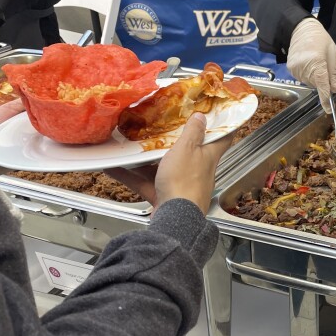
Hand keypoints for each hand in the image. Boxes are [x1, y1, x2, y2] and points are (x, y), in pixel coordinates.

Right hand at [107, 112, 232, 213]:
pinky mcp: (164, 197)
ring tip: (130, 146)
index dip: (221, 127)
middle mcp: (197, 171)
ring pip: (162, 168)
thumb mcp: (188, 149)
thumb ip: (193, 132)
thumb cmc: (184, 182)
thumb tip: (201, 117)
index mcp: (208, 157)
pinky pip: (146, 183)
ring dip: (145, 159)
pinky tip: (113, 168)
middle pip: (188, 153)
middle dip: (174, 142)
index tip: (216, 116)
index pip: (222, 139)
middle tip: (159, 127)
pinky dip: (131, 176)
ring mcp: (180, 185)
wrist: (174, 218)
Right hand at [287, 18, 335, 111]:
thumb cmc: (320, 39)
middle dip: (322, 81)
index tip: (327, 110)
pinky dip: (307, 74)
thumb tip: (334, 89)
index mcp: (318, 64)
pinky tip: (307, 63)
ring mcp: (296, 70)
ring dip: (314, 77)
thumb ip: (333, 73)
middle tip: (323, 65)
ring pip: (309, 83)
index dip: (325, 100)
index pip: (322, 87)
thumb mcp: (333, 54)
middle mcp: (305, 69)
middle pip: (316, 85)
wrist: (300, 29)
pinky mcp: (290, 69)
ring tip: (314, 61)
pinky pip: (302, 78)